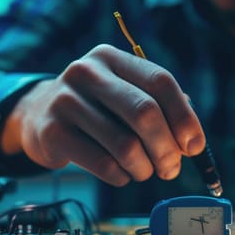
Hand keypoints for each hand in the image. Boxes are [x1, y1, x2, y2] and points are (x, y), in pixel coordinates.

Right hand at [0, 44, 205, 185]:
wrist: (39, 118)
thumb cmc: (99, 110)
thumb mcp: (126, 96)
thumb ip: (162, 110)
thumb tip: (191, 142)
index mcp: (113, 58)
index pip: (160, 81)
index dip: (184, 117)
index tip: (194, 147)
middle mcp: (87, 72)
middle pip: (145, 113)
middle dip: (167, 149)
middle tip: (171, 169)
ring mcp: (65, 100)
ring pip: (126, 145)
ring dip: (145, 168)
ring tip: (145, 172)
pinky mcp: (52, 132)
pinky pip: (104, 165)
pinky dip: (122, 177)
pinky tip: (122, 174)